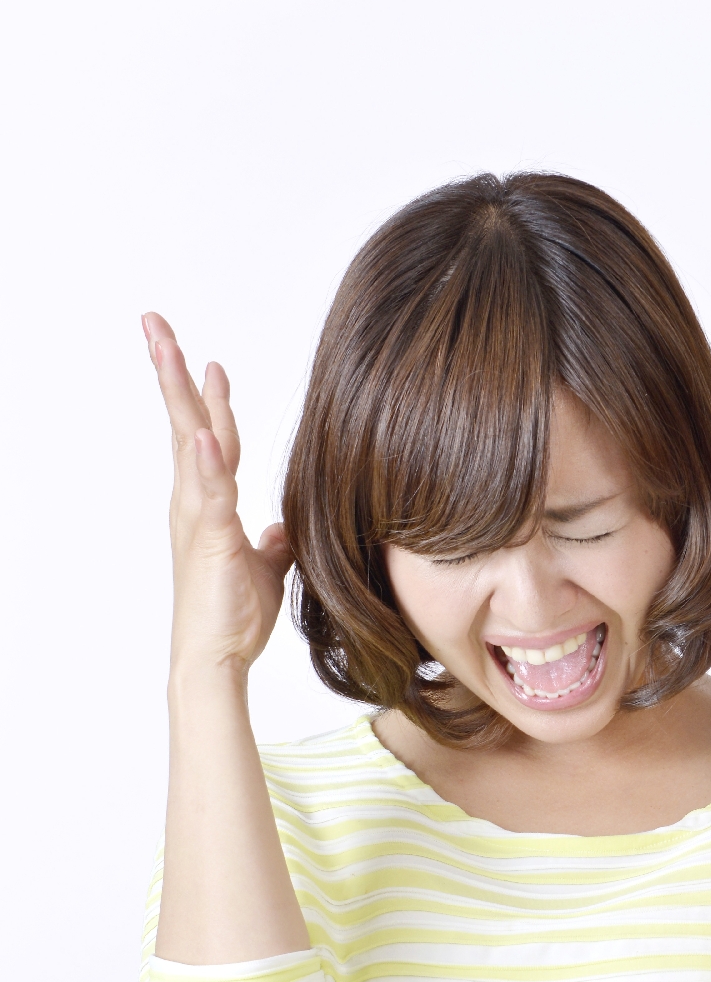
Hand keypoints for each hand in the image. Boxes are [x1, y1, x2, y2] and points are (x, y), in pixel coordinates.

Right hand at [144, 311, 291, 681]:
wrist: (216, 658)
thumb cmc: (234, 618)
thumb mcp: (267, 570)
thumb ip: (274, 543)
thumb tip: (284, 528)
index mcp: (208, 503)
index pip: (211, 438)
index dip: (211, 401)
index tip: (213, 363)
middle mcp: (194, 501)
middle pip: (184, 422)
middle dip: (172, 371)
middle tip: (155, 323)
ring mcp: (197, 516)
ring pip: (187, 441)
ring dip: (178, 393)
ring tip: (167, 348)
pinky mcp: (208, 539)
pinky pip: (209, 491)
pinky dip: (207, 460)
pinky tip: (204, 428)